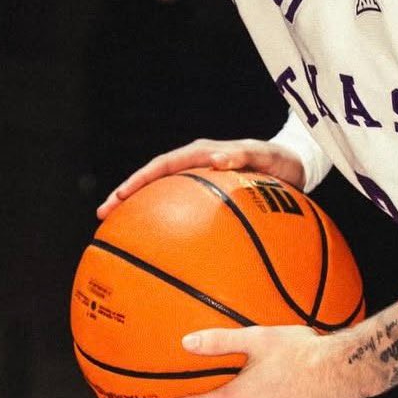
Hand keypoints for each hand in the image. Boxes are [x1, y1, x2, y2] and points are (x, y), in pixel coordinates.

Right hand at [96, 138, 305, 219]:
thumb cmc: (279, 160)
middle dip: (126, 195)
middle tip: (103, 217)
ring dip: (141, 209)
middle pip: (153, 179)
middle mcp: (195, 163)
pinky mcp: (208, 193)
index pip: (162, 165)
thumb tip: (219, 159)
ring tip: (119, 231)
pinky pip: (182, 206)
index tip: (118, 197)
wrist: (294, 164)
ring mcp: (200, 178)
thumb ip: (244, 155)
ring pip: (163, 193)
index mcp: (203, 152)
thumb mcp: (265, 155)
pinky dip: (167, 220)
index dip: (138, 181)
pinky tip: (161, 244)